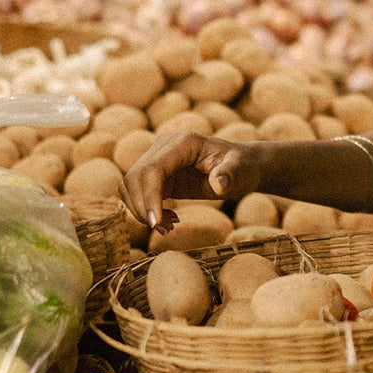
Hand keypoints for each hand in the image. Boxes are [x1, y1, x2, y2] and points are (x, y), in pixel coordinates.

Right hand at [120, 127, 263, 228]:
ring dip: (142, 211)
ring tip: (169, 226)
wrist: (241, 167)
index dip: (149, 196)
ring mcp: (157, 159)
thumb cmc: (243, 168)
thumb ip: (231, 175)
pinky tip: (169, 219)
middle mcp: (164, 147)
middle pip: (135, 177)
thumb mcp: (242, 172)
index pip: (152, 169)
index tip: (156, 223)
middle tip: (166, 230)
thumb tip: (219, 184)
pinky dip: (146, 210)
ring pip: (130, 185)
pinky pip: (137, 192)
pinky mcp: (156, 174)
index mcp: (183, 143)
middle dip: (144, 208)